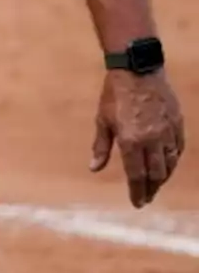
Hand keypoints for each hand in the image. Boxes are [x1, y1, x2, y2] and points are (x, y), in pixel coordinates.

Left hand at [90, 68, 185, 207]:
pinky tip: (167, 166)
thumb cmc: (115, 94)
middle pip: (156, 174)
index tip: (137, 203)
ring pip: (169, 164)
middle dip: (151, 189)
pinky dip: (172, 161)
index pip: (136, 175)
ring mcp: (167, 132)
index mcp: (131, 140)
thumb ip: (101, 146)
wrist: (138, 69)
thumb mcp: (102, 119)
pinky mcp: (177, 124)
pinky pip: (177, 150)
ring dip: (163, 178)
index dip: (137, 191)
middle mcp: (152, 140)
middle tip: (147, 197)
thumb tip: (94, 169)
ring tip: (156, 185)